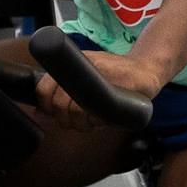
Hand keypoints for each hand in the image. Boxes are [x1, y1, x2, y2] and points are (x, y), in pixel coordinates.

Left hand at [34, 50, 164, 131]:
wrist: (147, 69)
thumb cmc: (116, 73)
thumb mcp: (87, 72)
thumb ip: (63, 90)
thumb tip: (40, 112)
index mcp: (74, 64)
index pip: (45, 87)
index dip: (46, 105)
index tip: (52, 112)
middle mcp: (86, 66)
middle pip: (59, 103)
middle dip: (65, 118)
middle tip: (76, 120)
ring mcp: (102, 76)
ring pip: (77, 111)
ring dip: (83, 123)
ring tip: (92, 120)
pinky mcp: (119, 87)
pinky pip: (100, 114)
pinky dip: (99, 121)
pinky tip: (103, 118)